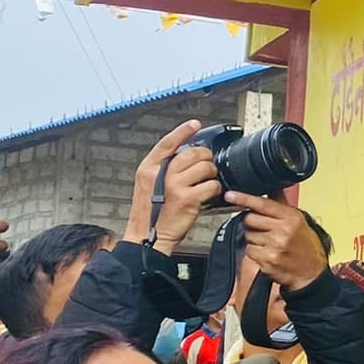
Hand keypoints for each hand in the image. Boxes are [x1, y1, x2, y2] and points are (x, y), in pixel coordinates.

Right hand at [122, 120, 221, 251]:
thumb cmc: (151, 214)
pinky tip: (210, 193)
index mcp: (148, 169)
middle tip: (206, 165)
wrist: (148, 238)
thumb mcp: (149, 186)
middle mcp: (159, 174)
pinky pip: (211, 185)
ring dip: (211, 174)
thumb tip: (185, 157)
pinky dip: (215, 188)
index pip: (167, 143)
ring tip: (207, 182)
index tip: (194, 124)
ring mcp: (174, 186)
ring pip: (204, 167)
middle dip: (204, 157)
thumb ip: (162, 170)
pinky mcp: (187, 199)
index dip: (182, 131)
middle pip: (191, 153)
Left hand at [223, 192, 327, 292]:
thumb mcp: (299, 221)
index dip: (244, 198)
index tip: (230, 195)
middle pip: (250, 219)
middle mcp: (283, 230)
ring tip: (269, 244)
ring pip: (248, 236)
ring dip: (254, 240)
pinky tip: (267, 254)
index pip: (262, 204)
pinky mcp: (268, 259)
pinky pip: (249, 251)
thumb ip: (282, 206)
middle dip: (252, 224)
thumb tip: (273, 189)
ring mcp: (275, 245)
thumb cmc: (305, 247)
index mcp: (291, 217)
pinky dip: (255, 253)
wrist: (311, 273)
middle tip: (264, 230)